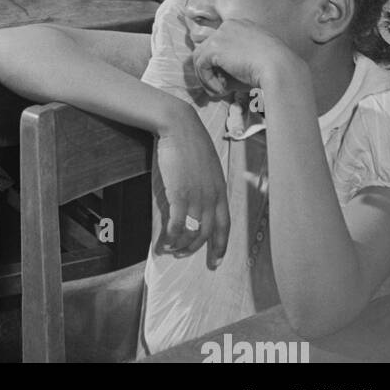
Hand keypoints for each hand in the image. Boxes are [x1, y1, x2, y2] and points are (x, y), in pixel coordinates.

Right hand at [154, 107, 230, 264]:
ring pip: (192, 232)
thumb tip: (202, 202)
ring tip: (171, 250)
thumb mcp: (207, 167)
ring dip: (181, 245)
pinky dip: (172, 236)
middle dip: (195, 249)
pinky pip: (177, 224)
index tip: (215, 261)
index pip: (225, 226)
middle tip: (183, 256)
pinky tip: (165, 241)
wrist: (179, 127)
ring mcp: (196, 197)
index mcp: (221, 191)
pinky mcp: (179, 193)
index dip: (221, 246)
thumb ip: (208, 186)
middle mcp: (211, 198)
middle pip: (206, 233)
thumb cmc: (191, 143)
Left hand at [190, 17, 298, 99]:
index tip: (226, 77)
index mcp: (242, 25)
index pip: (221, 41)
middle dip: (211, 69)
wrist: (281, 69)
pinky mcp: (214, 47)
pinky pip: (201, 65)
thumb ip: (237, 62)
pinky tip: (221, 90)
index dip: (220, 61)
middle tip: (220, 87)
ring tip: (219, 91)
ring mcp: (220, 34)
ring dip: (207, 77)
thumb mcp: (256, 59)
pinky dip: (207, 80)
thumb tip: (218, 78)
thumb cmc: (275, 69)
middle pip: (209, 47)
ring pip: (201, 56)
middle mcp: (229, 25)